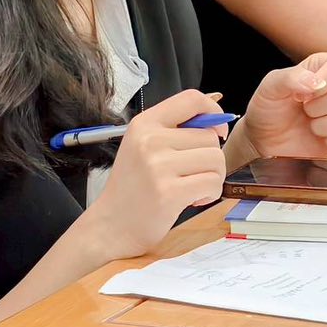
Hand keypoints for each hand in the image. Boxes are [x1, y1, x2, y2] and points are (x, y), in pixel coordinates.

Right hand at [79, 89, 230, 260]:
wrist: (110, 227)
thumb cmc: (133, 188)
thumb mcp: (144, 147)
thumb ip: (175, 130)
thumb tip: (216, 122)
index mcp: (144, 123)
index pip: (191, 99)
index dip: (213, 111)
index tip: (217, 131)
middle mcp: (150, 140)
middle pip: (210, 136)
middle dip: (211, 158)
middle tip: (192, 175)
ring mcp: (159, 166)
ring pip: (216, 159)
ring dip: (213, 177)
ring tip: (192, 187)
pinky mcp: (169, 192)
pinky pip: (213, 182)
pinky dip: (211, 193)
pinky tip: (193, 199)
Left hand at [239, 54, 326, 158]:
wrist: (264, 141)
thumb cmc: (268, 110)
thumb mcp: (270, 87)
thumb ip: (290, 78)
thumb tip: (316, 83)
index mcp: (322, 68)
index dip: (324, 80)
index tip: (303, 94)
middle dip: (318, 108)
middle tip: (303, 111)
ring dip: (323, 126)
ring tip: (310, 126)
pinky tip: (321, 139)